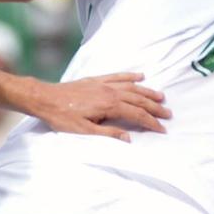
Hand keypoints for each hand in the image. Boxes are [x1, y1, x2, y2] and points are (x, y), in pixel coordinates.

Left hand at [22, 72, 168, 139]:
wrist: (45, 98)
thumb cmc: (62, 117)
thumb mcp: (84, 131)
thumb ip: (108, 134)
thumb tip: (129, 138)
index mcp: (109, 106)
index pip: (137, 114)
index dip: (151, 122)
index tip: (162, 129)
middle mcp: (110, 92)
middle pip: (138, 99)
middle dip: (155, 107)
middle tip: (168, 114)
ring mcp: (104, 84)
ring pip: (132, 87)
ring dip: (148, 92)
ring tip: (161, 97)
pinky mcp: (96, 80)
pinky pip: (118, 76)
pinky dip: (130, 76)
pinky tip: (140, 76)